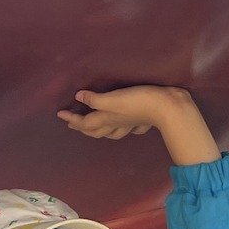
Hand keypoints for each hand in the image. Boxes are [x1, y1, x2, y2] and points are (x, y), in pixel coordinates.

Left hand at [59, 86, 218, 164]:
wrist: (169, 108)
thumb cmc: (140, 101)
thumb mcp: (114, 98)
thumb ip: (96, 99)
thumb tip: (79, 97)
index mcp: (107, 118)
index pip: (84, 122)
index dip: (71, 118)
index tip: (59, 115)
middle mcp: (116, 124)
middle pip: (95, 130)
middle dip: (82, 127)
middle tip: (73, 123)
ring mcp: (129, 124)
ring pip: (111, 131)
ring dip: (100, 131)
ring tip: (93, 127)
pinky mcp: (141, 120)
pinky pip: (128, 128)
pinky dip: (122, 128)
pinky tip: (125, 125)